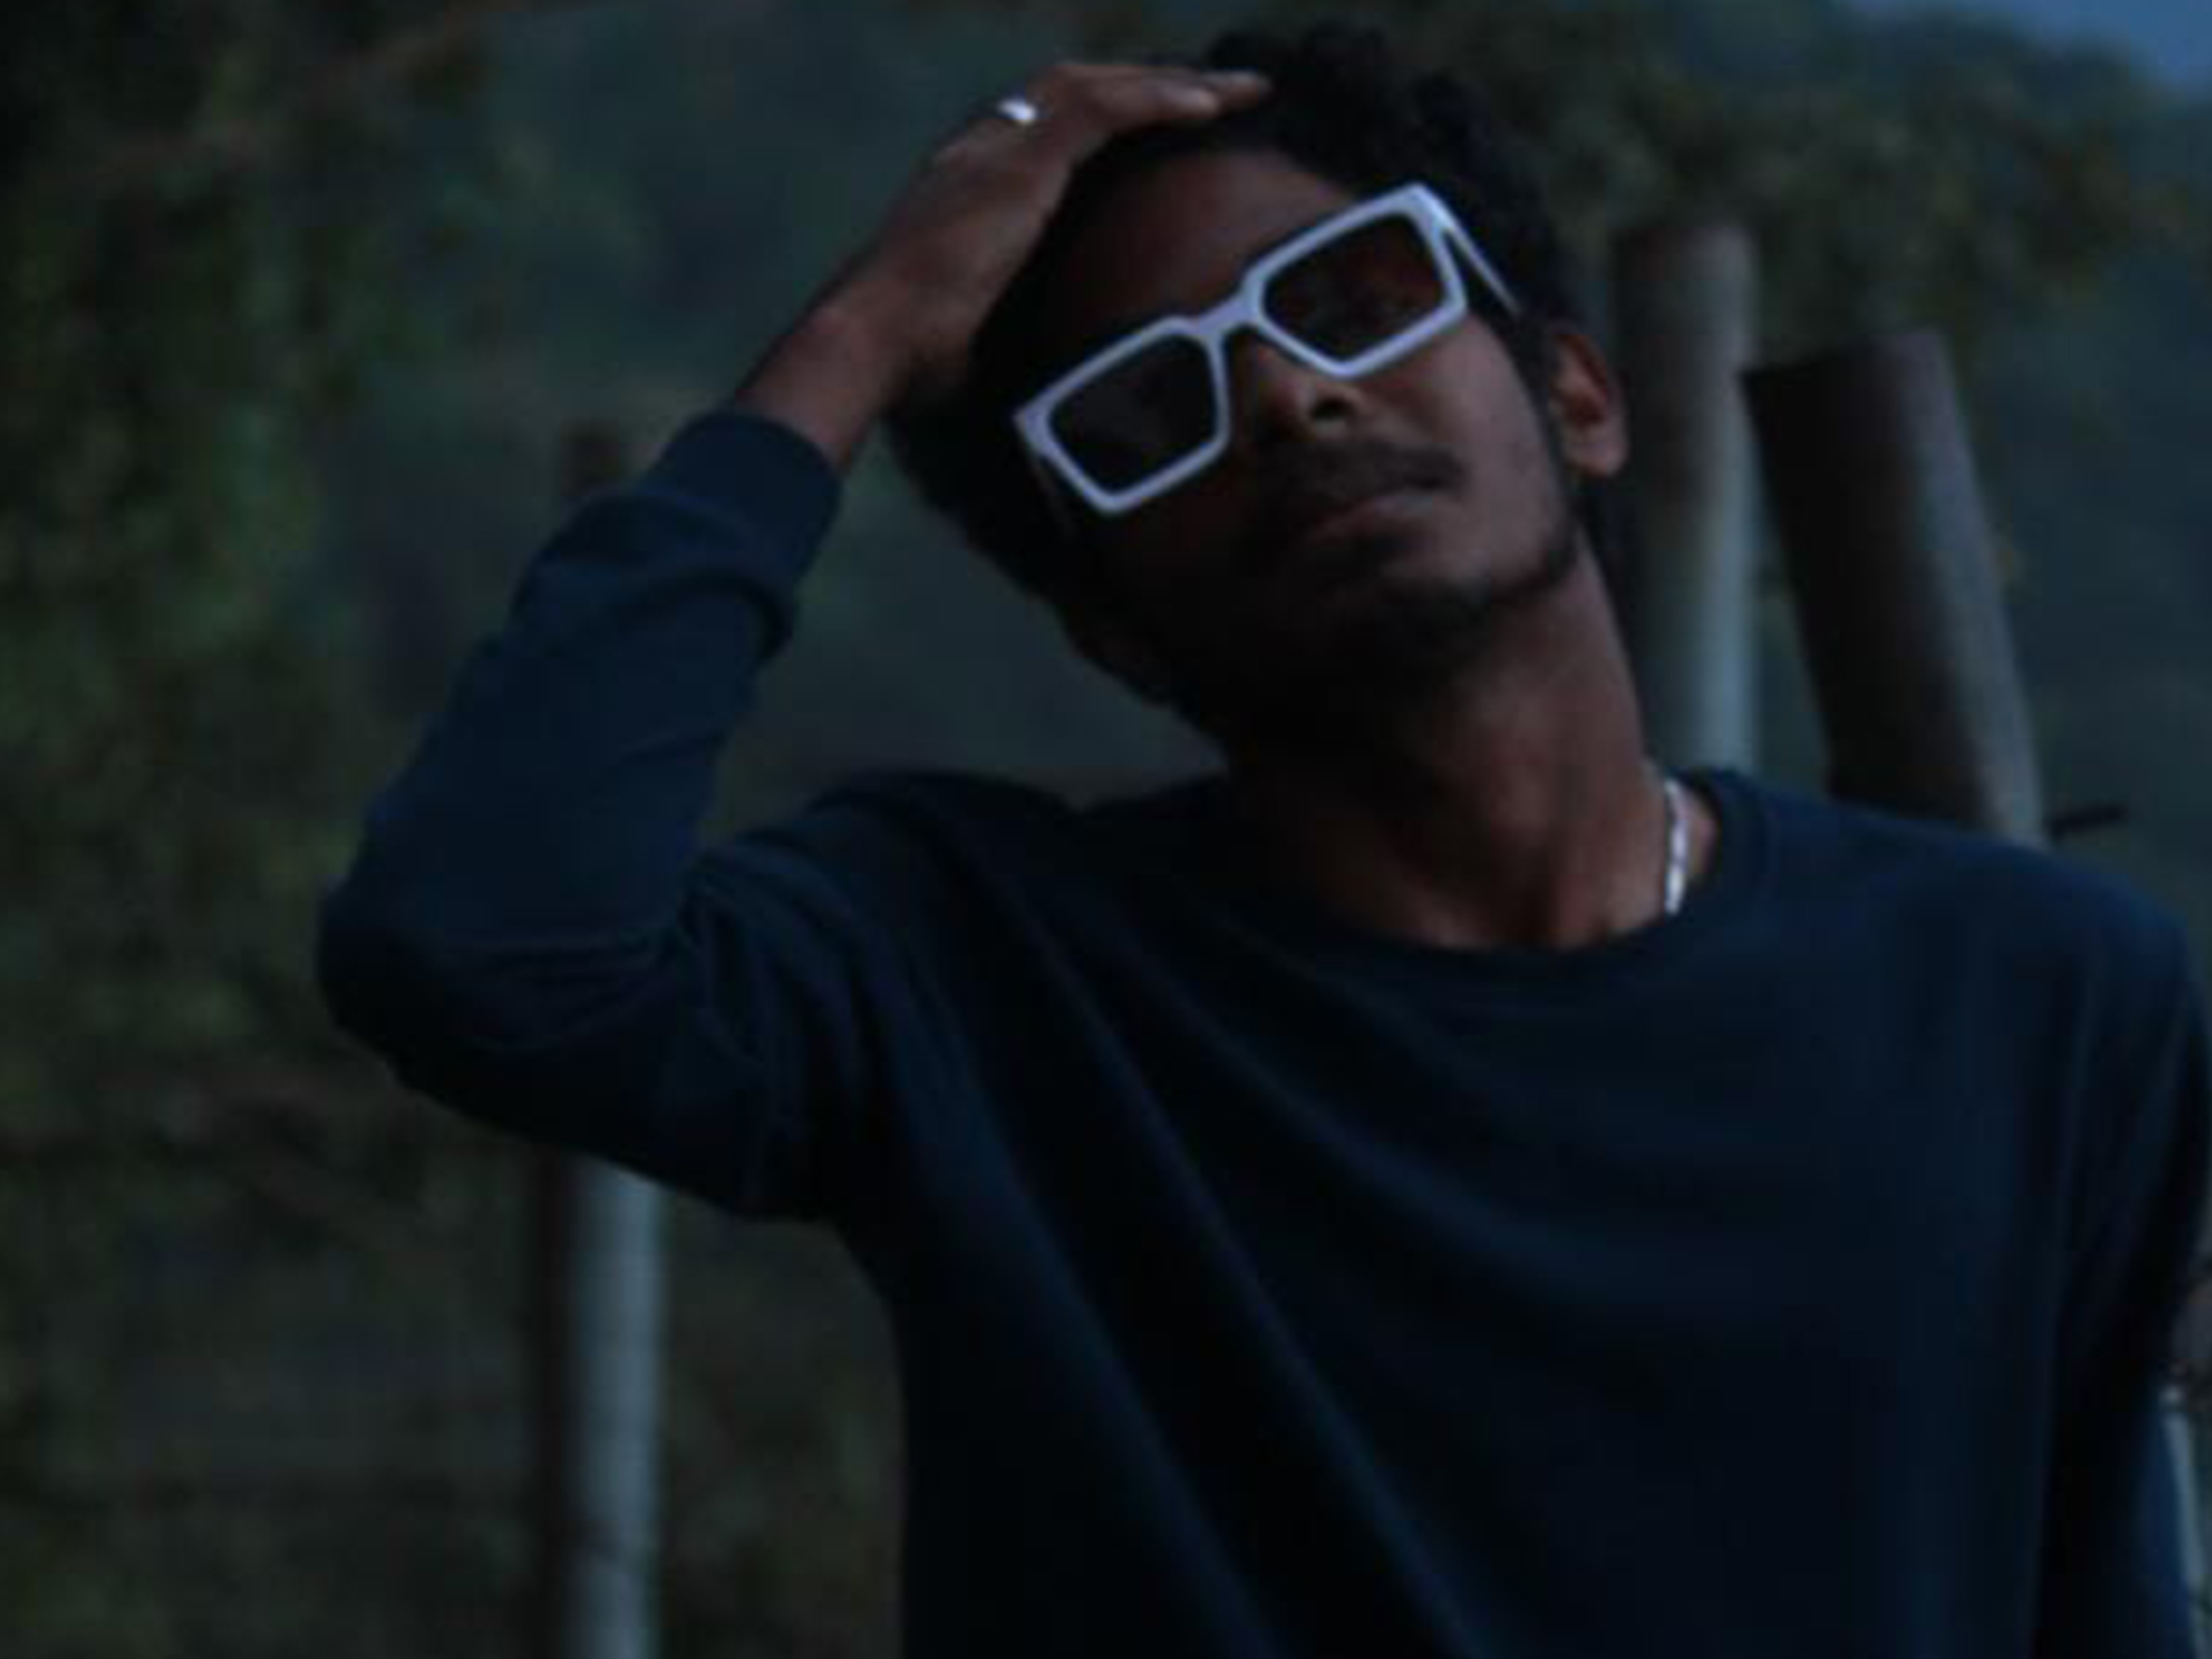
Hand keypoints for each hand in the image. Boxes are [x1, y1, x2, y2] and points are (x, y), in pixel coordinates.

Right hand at [735, 62, 1269, 468]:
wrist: (876, 341)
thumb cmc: (909, 364)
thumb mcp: (974, 347)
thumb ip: (1006, 346)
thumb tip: (1039, 407)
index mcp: (969, 190)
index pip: (1045, 134)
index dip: (1103, 124)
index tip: (1158, 137)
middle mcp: (983, 153)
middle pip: (1078, 94)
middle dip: (1149, 88)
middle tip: (1215, 99)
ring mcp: (1001, 149)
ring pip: (1100, 88)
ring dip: (1172, 85)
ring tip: (1238, 92)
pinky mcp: (1023, 160)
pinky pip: (1106, 109)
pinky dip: (1160, 101)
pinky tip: (1212, 107)